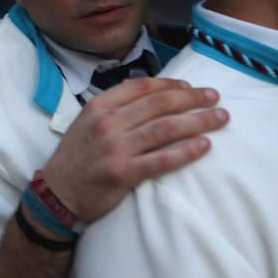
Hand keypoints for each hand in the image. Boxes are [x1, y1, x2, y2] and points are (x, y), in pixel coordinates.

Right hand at [42, 78, 225, 222]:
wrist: (57, 193)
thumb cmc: (76, 156)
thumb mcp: (85, 122)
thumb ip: (113, 107)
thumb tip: (146, 91)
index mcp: (98, 107)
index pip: (141, 87)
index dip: (170, 84)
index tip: (190, 86)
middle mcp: (107, 124)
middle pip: (159, 104)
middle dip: (192, 98)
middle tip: (214, 97)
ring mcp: (115, 148)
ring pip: (165, 128)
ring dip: (198, 121)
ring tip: (220, 118)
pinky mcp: (123, 173)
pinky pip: (162, 160)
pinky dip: (186, 151)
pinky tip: (204, 145)